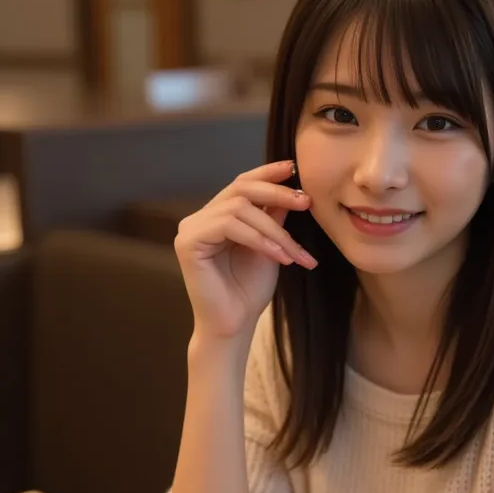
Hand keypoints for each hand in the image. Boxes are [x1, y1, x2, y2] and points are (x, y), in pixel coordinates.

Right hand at [174, 161, 316, 340]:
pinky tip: (278, 256)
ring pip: (239, 209)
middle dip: (277, 193)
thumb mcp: (271, 246)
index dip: (267, 172)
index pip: (242, 184)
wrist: (235, 324)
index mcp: (217, 216)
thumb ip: (274, 218)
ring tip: (293, 252)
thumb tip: (292, 189)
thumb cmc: (250, 290)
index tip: (294, 168)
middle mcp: (200, 218)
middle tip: (306, 203)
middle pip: (241, 189)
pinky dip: (259, 239)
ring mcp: (191, 229)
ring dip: (274, 229)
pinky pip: (229, 226)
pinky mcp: (188, 242)